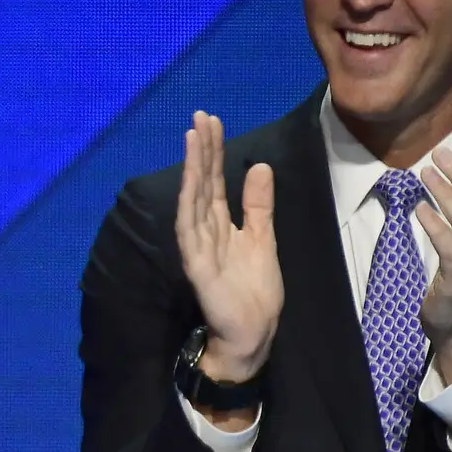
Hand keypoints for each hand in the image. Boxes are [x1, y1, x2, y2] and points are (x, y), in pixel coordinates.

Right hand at [174, 111, 280, 383]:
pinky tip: (190, 185)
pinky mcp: (198, 267)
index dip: (213, 152)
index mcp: (220, 225)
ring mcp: (199, 248)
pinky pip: (190, 233)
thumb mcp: (263, 239)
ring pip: (193, 201)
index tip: (212, 121)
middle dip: (201, 151)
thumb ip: (258, 206)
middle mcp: (205, 231)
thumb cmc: (254, 292)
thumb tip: (259, 166)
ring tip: (194, 139)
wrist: (252, 334)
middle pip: (201, 184)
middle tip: (201, 118)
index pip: (214, 181)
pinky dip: (189, 207)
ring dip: (193, 170)